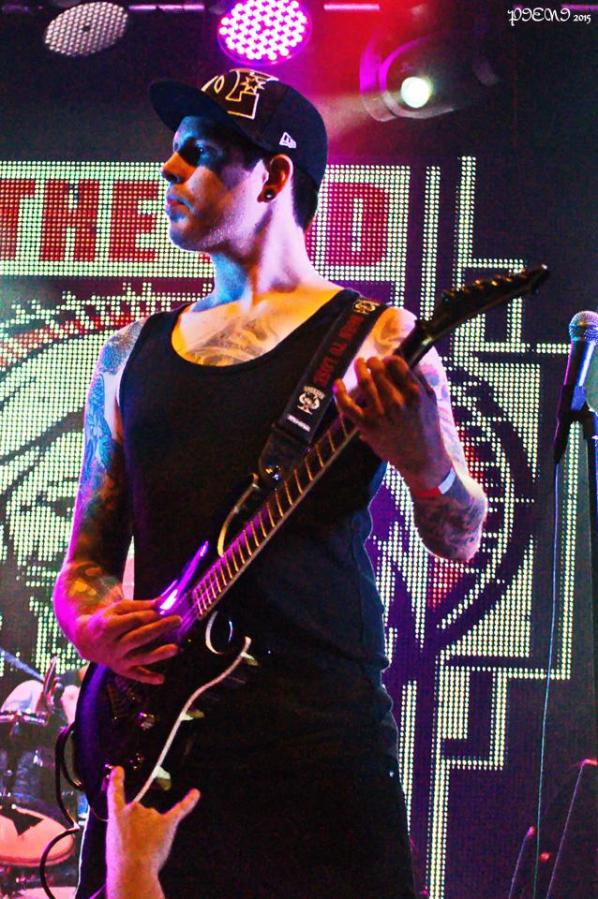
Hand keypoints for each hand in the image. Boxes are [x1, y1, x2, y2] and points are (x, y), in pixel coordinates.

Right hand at [74, 595, 180, 684]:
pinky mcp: (121, 670)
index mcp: (108, 627)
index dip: (149, 615)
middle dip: (159, 628)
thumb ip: (140, 605)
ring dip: (158, 654)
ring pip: (140, 658)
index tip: (161, 610)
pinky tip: (161, 679)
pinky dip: (148, 678)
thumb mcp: (118, 608)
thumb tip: (162, 601)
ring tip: (175, 648)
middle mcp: (113, 646)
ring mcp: (117, 660)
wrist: (87, 641)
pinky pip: (136, 675)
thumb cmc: (106, 620)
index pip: (133, 621)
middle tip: (177, 620)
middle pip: (138, 637)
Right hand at [106, 766, 199, 896]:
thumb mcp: (113, 842)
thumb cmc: (120, 862)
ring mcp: (151, 814)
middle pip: (140, 815)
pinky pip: (180, 809)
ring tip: (145, 851)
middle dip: (139, 830)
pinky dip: (189, 801)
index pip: (115, 792)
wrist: (132, 870)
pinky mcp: (167, 822)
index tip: (119, 769)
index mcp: (117, 815)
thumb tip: (138, 831)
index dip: (117, 779)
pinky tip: (195, 793)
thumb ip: (124, 830)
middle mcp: (134, 809)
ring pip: (154, 821)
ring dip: (152, 834)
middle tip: (134, 849)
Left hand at [334, 356, 451, 491]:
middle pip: (378, 371)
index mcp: (414, 393)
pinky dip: (340, 392)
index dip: (389, 358)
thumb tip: (407, 359)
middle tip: (370, 361)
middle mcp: (397, 402)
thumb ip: (420, 379)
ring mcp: (380, 414)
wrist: (421, 458)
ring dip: (359, 368)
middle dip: (372, 362)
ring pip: (365, 383)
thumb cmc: (427, 428)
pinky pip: (348, 406)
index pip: (396, 364)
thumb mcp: (431, 401)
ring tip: (359, 363)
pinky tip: (337, 382)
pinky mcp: (367, 426)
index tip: (386, 359)